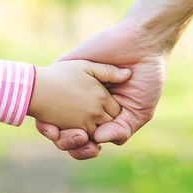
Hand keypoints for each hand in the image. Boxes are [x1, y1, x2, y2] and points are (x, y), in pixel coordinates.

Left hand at [36, 19, 170, 158]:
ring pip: (53, 120)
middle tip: (78, 140)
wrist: (144, 43)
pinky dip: (46, 113)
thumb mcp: (140, 110)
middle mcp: (85, 105)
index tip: (90, 148)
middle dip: (69, 143)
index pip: (87, 140)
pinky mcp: (65, 71)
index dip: (84, 149)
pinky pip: (45, 94)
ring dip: (55, 134)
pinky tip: (53, 121)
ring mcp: (73, 89)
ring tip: (65, 133)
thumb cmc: (147, 77)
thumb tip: (98, 139)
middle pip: (68, 133)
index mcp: (103, 116)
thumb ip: (122, 128)